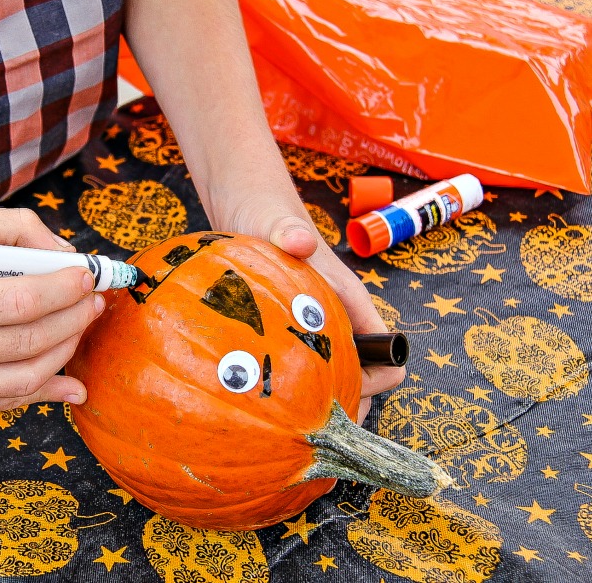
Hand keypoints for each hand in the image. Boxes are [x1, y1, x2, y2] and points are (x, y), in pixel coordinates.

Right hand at [0, 207, 103, 418]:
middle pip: (29, 342)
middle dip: (75, 318)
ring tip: (82, 323)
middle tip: (95, 298)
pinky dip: (43, 389)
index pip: (20, 303)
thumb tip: (68, 257)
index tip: (90, 274)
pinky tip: (71, 380)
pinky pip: (3, 402)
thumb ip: (13, 230)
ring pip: (25, 378)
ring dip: (66, 350)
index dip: (66, 289)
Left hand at [201, 175, 404, 424]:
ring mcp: (316, 327)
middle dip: (342, 403)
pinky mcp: (290, 332)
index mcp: (351, 301)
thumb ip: (289, 233)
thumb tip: (299, 240)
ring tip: (279, 419)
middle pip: (361, 378)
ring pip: (330, 377)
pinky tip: (254, 397)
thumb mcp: (276, 223)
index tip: (337, 400)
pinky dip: (287, 387)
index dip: (372, 385)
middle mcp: (339, 318)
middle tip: (305, 426)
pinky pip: (300, 369)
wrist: (245, 206)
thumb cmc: (267, 212)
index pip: (387, 356)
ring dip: (313, 399)